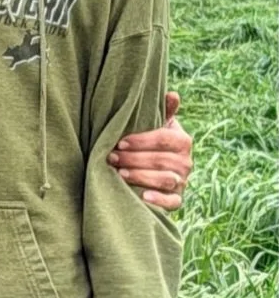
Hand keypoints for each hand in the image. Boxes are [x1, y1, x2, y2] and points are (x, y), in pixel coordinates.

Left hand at [108, 90, 191, 210]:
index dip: (142, 141)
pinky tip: (143, 196)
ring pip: (165, 180)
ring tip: (120, 174)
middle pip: (162, 160)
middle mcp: (186, 162)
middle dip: (134, 159)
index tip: (119, 142)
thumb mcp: (156, 125)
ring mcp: (182, 182)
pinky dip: (159, 200)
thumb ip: (163, 111)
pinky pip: (172, 202)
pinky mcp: (176, 200)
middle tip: (111, 158)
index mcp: (182, 141)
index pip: (165, 139)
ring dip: (141, 176)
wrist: (155, 169)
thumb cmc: (149, 142)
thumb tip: (173, 94)